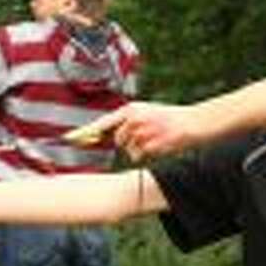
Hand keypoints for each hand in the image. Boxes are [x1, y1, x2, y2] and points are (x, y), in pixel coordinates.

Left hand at [83, 102, 199, 160]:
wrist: (195, 121)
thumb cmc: (170, 118)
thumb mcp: (147, 112)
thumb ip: (127, 121)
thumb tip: (106, 135)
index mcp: (131, 109)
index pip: (103, 123)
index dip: (86, 132)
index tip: (70, 139)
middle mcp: (133, 120)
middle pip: (117, 140)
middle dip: (127, 143)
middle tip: (145, 137)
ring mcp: (141, 133)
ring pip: (128, 150)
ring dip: (139, 149)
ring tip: (156, 139)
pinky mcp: (150, 145)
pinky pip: (139, 156)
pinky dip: (147, 154)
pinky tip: (160, 145)